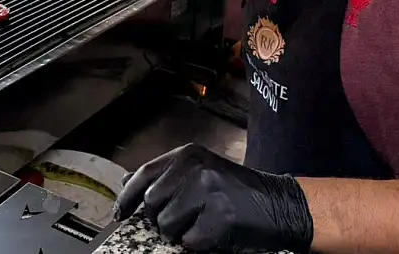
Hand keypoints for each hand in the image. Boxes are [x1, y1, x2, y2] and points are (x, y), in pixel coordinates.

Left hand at [114, 144, 313, 252]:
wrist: (279, 204)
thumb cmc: (236, 191)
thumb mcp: (199, 171)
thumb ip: (165, 175)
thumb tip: (126, 182)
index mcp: (187, 155)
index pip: (143, 175)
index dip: (126, 197)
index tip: (119, 213)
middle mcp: (195, 168)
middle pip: (151, 203)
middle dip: (159, 219)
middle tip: (180, 222)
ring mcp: (208, 191)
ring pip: (166, 224)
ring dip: (179, 233)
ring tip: (200, 224)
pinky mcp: (220, 216)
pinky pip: (190, 241)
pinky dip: (199, 244)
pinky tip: (213, 232)